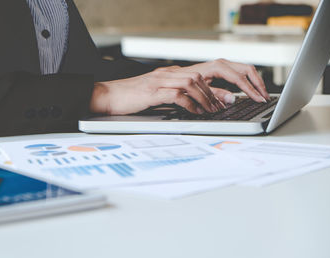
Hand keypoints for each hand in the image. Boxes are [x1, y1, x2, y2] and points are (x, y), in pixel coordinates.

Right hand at [90, 67, 225, 114]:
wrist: (108, 95)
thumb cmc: (130, 96)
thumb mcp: (153, 92)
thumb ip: (170, 93)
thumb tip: (188, 102)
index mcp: (167, 73)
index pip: (196, 74)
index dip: (211, 86)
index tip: (221, 99)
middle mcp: (165, 74)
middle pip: (197, 77)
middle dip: (212, 92)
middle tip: (220, 106)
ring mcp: (158, 82)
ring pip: (190, 83)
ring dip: (204, 98)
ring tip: (210, 110)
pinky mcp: (152, 92)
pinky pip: (177, 94)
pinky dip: (189, 104)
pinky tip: (194, 111)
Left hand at [181, 59, 269, 101]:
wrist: (176, 77)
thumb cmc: (184, 84)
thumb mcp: (198, 91)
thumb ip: (215, 94)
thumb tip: (232, 99)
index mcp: (216, 67)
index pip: (239, 78)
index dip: (250, 89)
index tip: (259, 99)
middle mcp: (221, 63)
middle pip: (248, 70)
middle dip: (258, 84)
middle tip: (265, 97)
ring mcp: (223, 64)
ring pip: (246, 69)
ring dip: (256, 82)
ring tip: (262, 95)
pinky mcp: (223, 68)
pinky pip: (241, 72)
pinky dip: (249, 80)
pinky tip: (252, 90)